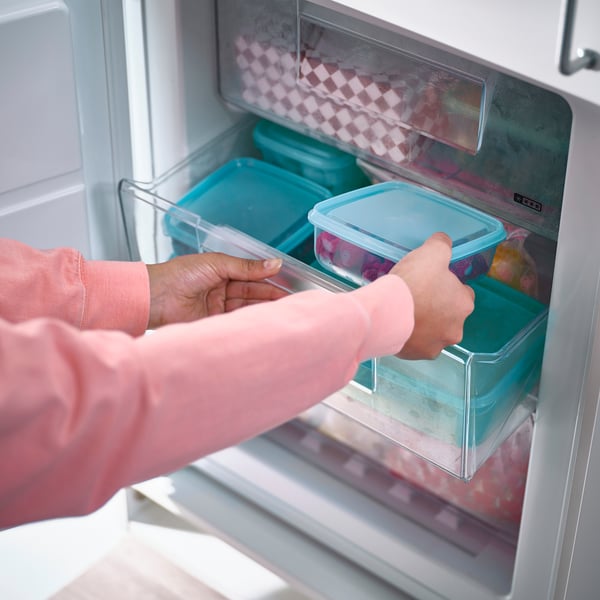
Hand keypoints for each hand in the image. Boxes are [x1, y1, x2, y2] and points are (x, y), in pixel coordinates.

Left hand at [146, 253, 286, 328]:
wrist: (155, 297)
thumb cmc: (178, 274)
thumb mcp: (217, 264)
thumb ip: (247, 266)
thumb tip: (275, 262)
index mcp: (222, 272)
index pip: (251, 276)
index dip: (269, 280)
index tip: (288, 284)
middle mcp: (222, 290)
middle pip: (252, 293)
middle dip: (271, 296)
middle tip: (291, 301)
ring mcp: (218, 307)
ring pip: (247, 308)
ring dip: (263, 309)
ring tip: (282, 311)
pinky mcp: (214, 323)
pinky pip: (236, 322)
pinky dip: (250, 321)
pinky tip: (263, 320)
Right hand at [390, 232, 474, 359]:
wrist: (386, 313)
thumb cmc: (413, 283)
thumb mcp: (430, 253)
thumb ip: (441, 245)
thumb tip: (444, 241)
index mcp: (464, 304)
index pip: (462, 294)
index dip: (446, 287)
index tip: (431, 284)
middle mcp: (456, 329)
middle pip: (448, 316)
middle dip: (436, 309)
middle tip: (416, 298)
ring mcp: (437, 345)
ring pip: (433, 333)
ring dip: (424, 325)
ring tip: (405, 313)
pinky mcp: (418, 355)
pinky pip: (417, 345)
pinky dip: (410, 337)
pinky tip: (398, 326)